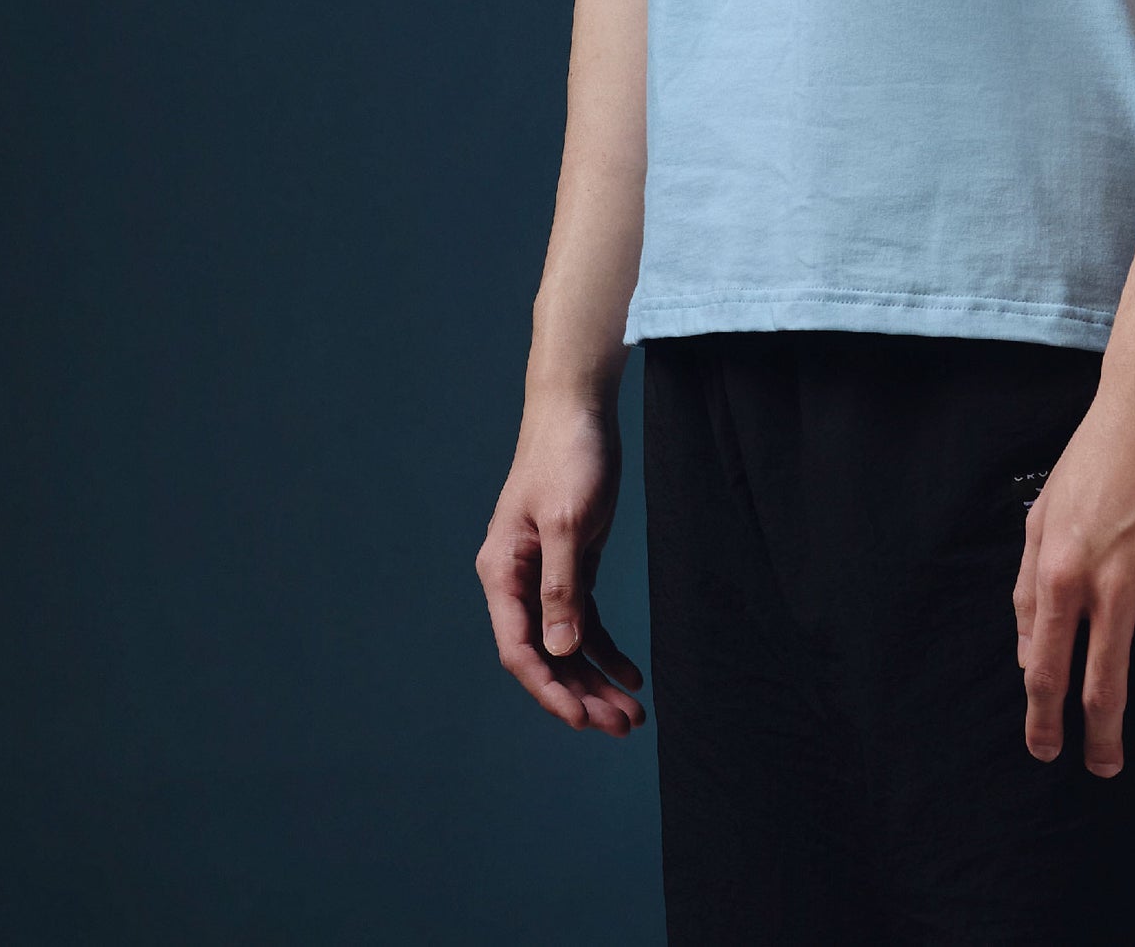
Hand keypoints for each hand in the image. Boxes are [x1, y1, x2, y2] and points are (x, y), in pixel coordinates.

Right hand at [476, 393, 647, 736]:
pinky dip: (605, 649)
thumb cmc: (568, 455)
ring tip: (631, 714)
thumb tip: (558, 650)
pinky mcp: (571, 565)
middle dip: (581, 694)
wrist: (578, 407)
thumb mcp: (568, 521)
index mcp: (503, 572)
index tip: (582, 718)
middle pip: (546, 656)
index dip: (550, 689)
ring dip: (596, 679)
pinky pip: (584, 621)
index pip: (520, 649)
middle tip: (622, 727)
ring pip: (566, 644)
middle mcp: (518, 581)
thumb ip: (562, 588)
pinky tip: (631, 673)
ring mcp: (544, 575)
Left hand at [1010, 369, 1134, 774]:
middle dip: (1102, 741)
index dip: (1045, 722)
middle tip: (1104, 767)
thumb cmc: (1095, 457)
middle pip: (1105, 689)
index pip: (1048, 671)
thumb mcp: (1042, 516)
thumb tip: (1030, 656)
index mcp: (1062, 573)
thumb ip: (1030, 590)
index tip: (1047, 750)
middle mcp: (1112, 587)